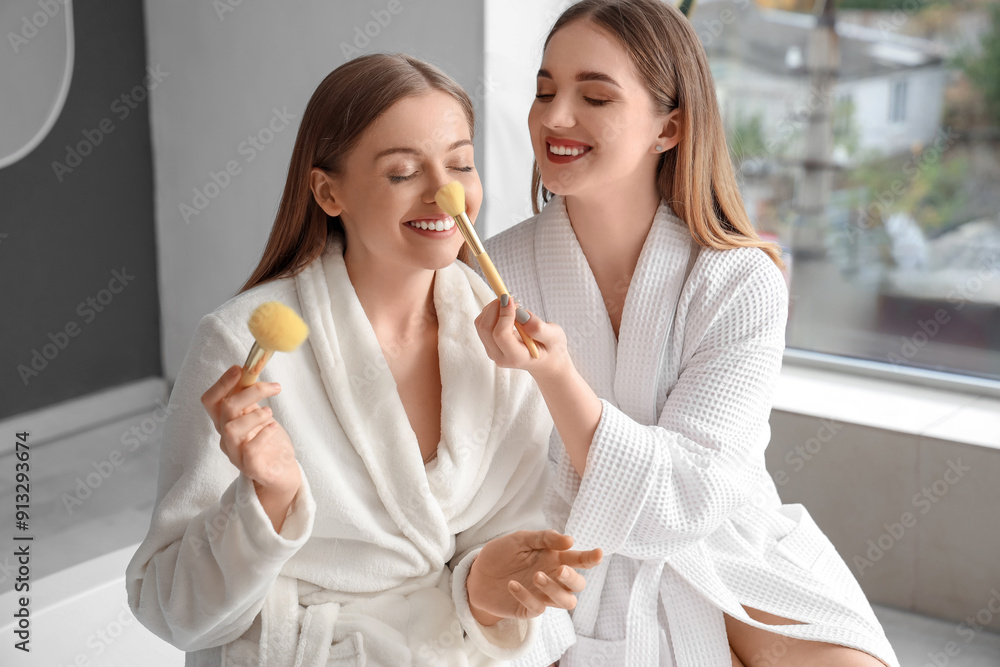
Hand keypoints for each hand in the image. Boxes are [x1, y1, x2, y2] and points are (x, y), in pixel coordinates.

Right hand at [201, 365, 301, 515]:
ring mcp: (236, 454)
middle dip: (250, 392)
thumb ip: (249, 396)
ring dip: (254, 415)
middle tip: (273, 388)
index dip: (222, 383)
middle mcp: (226, 438)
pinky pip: (249, 451)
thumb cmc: (269, 441)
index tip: (240, 368)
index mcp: (225, 422)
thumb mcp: (258, 414)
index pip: (210, 400)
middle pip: (225, 409)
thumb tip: (247, 369)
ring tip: (270, 413)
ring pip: (231, 429)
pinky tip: (273, 428)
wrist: (282, 472)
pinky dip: (263, 435)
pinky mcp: (251, 468)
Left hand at [467, 529, 601, 622]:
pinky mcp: (527, 609)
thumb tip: (570, 540)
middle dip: (573, 578)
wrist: (476, 573)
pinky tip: (512, 584)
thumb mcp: (520, 539)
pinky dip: (527, 596)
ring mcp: (542, 596)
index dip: (590, 558)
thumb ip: (544, 538)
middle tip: (560, 568)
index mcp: (554, 558)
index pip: (578, 560)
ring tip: (537, 576)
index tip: (597, 553)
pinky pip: (538, 609)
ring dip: (555, 590)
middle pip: (578, 585)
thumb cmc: (501, 554)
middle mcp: (552, 578)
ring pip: (566, 602)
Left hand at [474, 297, 570, 382]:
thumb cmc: (551, 349)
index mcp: (517, 357)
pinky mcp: (489, 344)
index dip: (504, 314)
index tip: (512, 299)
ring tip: (512, 304)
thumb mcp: (555, 338)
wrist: (545, 360)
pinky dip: (491, 311)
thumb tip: (522, 315)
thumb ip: (540, 329)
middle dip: (495, 307)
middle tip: (512, 298)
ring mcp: (492, 351)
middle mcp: (500, 356)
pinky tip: (507, 310)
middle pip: (486, 328)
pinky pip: (482, 324)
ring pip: (481, 324)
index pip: (501, 335)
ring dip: (492, 308)